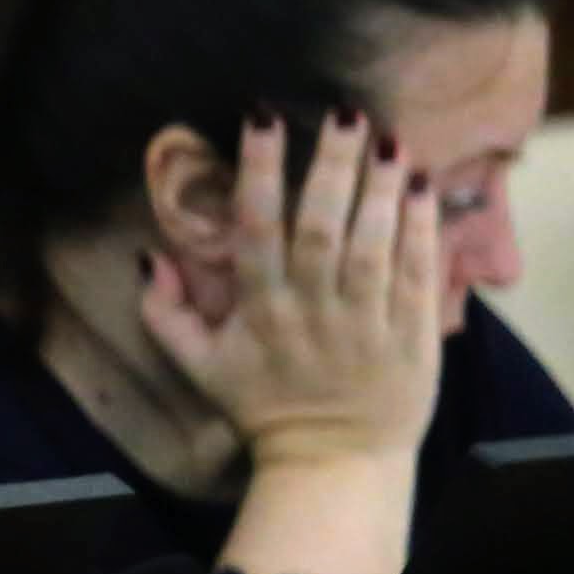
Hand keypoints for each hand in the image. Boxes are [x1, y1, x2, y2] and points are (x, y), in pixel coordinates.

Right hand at [138, 112, 445, 472]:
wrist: (332, 462)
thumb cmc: (263, 406)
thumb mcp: (199, 366)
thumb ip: (164, 312)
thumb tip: (149, 253)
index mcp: (260, 310)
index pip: (257, 230)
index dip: (260, 173)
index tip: (262, 118)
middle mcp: (312, 310)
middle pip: (320, 227)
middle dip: (331, 166)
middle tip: (342, 111)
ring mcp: (365, 323)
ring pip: (373, 245)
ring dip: (381, 189)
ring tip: (389, 138)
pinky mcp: (411, 337)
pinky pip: (416, 276)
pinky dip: (422, 231)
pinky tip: (424, 187)